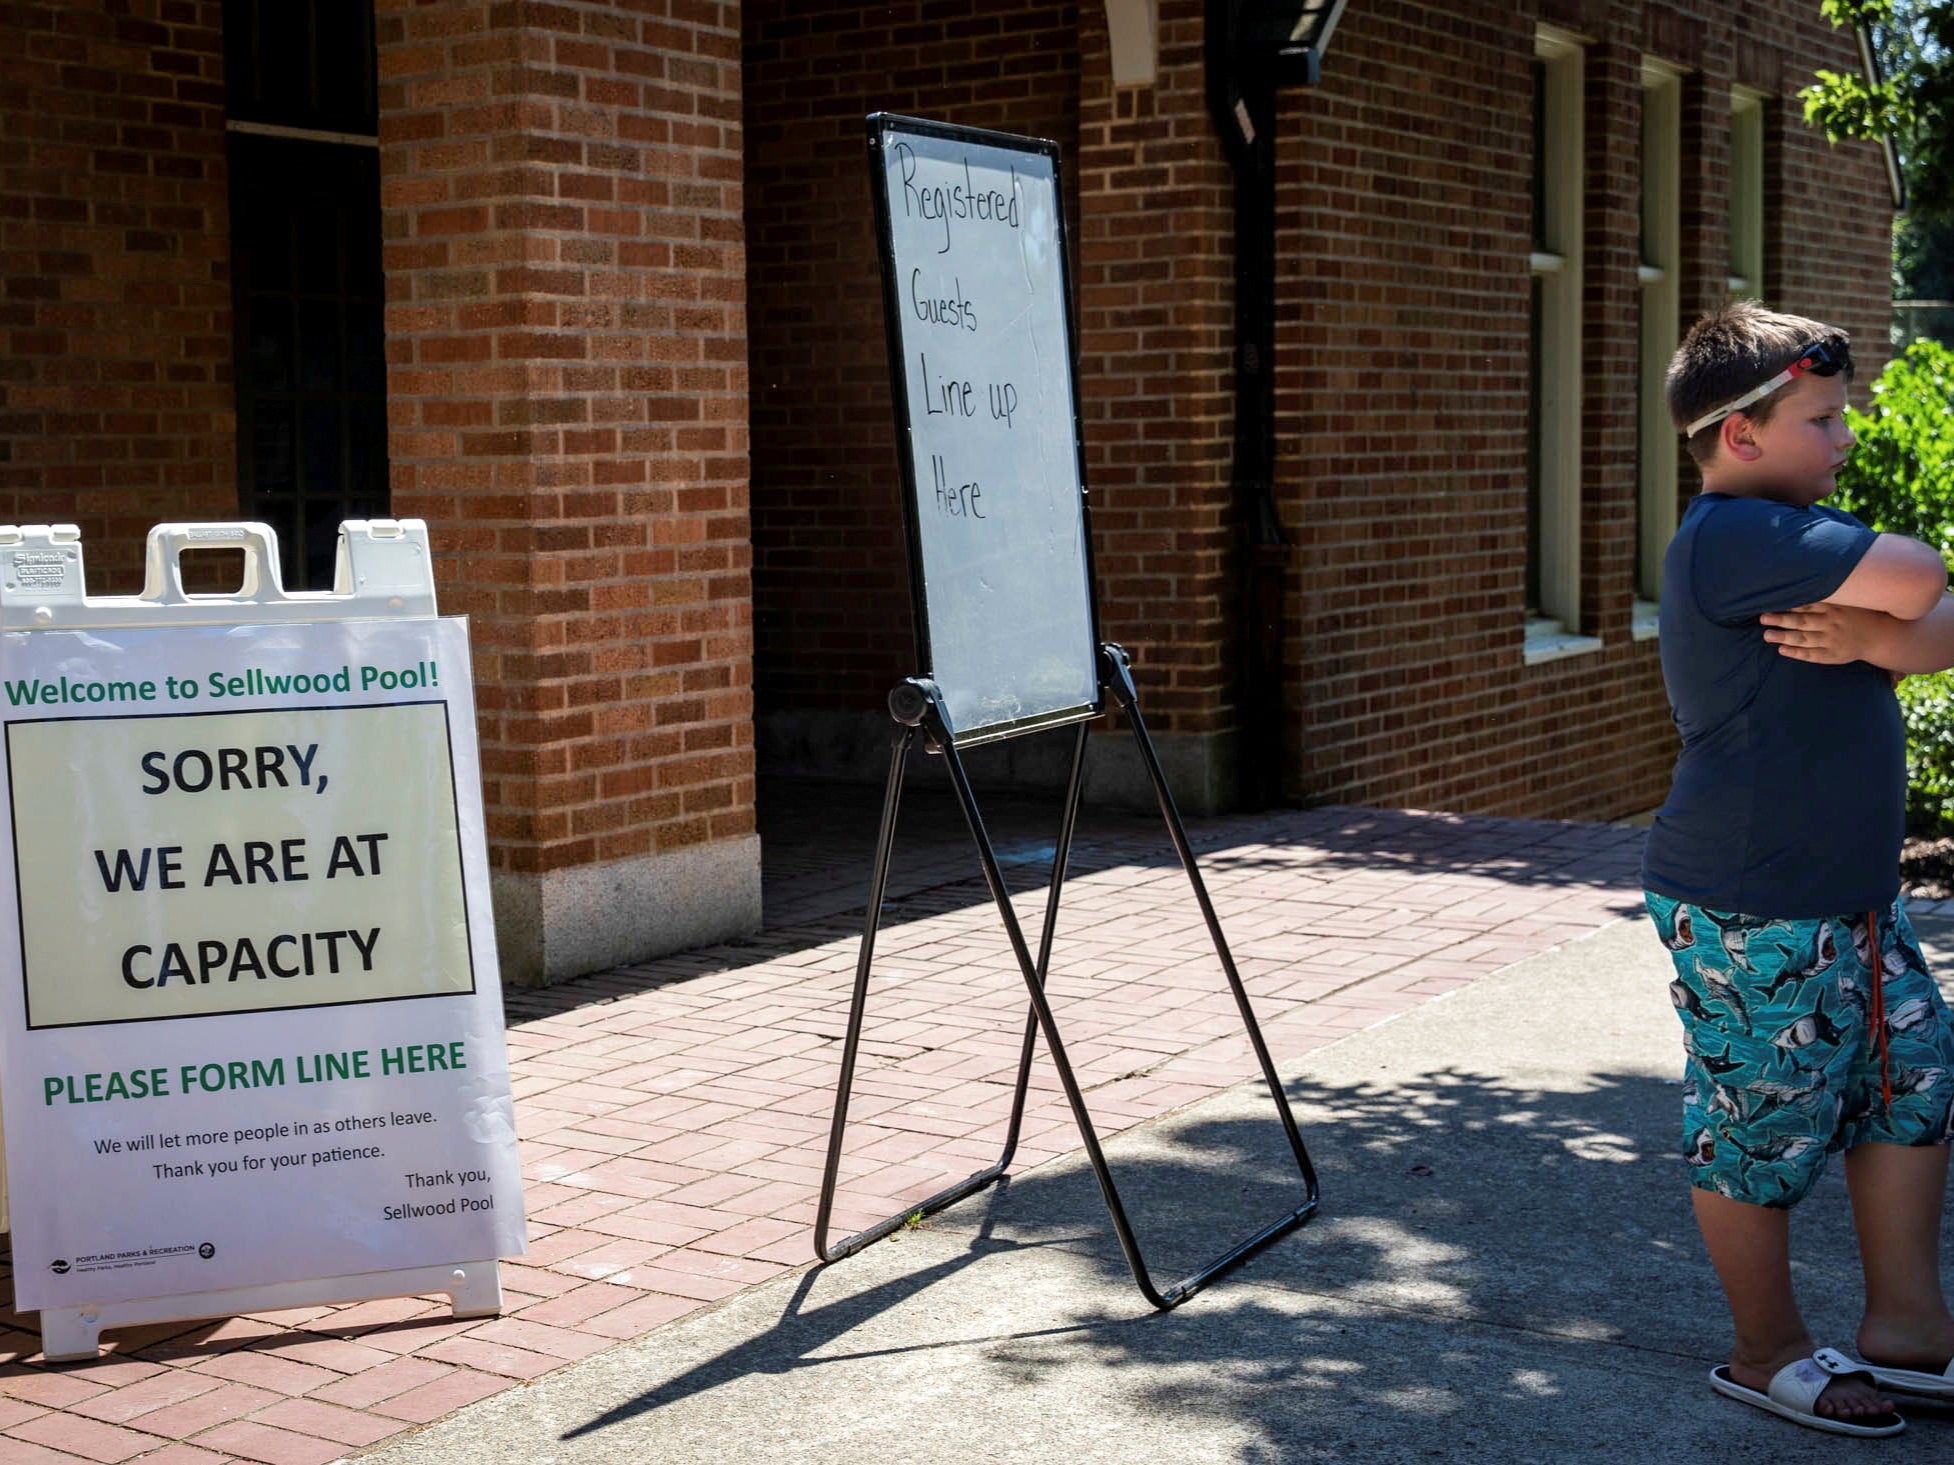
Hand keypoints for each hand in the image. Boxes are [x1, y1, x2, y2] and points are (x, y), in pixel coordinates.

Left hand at [1759, 601, 1893, 663]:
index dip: (1787, 605)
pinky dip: (1796, 653)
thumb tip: (1800, 581)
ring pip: (1804, 639)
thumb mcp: (1846, 600)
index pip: (1806, 605)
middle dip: (1781, 619)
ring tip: (1766, 635)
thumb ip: (1826, 594)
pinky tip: (1782, 650)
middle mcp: (1831, 624)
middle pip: (1802, 622)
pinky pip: (1812, 655)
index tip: (1769, 602)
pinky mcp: (1833, 655)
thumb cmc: (1856, 614)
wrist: (1880, 635)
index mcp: (1834, 608)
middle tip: (1762, 618)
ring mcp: (1832, 641)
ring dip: (1784, 637)